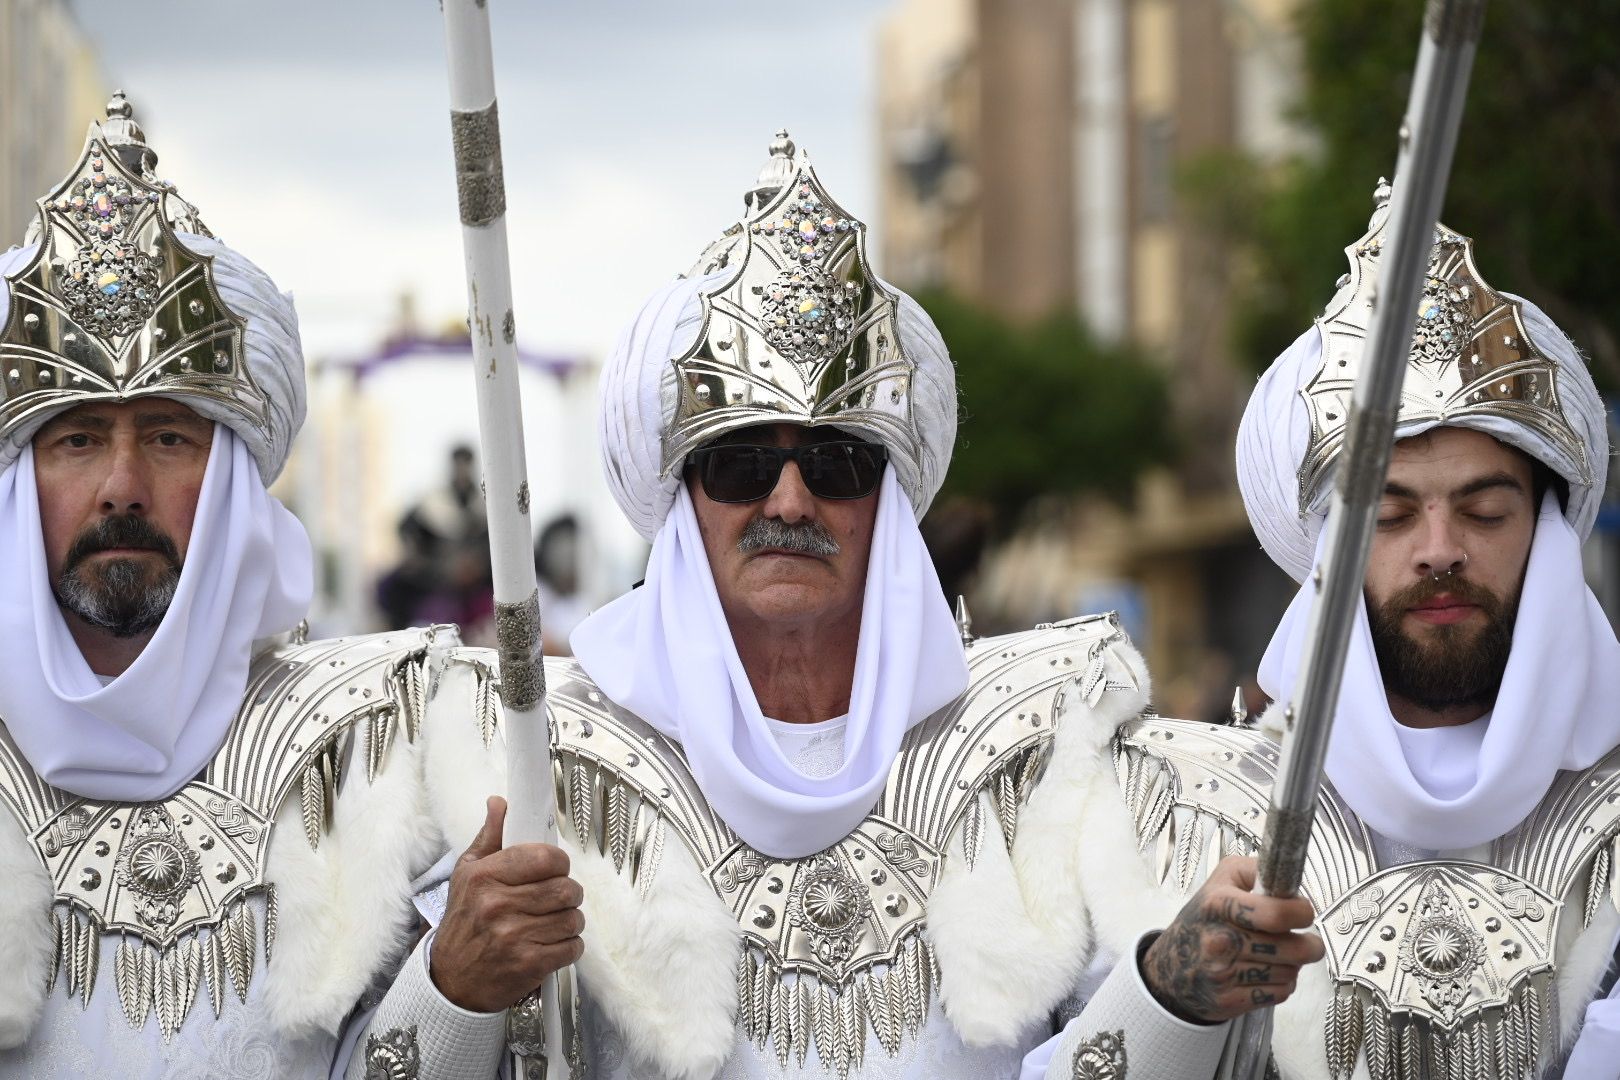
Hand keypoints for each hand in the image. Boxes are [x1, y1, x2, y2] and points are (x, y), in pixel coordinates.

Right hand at [430, 796, 584, 1012]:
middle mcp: (497, 905)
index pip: (544, 858)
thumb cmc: (463, 923)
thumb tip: (499, 802)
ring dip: (570, 921)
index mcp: (485, 877)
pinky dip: (569, 946)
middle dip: (568, 894)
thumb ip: (489, 837)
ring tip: (553, 923)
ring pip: (573, 918)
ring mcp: (513, 937)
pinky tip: (552, 945)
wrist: (450, 982)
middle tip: (556, 900)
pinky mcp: (528, 965)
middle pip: (566, 889)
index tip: (554, 871)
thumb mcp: (466, 875)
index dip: (558, 863)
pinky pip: (572, 947)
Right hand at [1140, 855, 1324, 1023]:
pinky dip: (1282, 985)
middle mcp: (1219, 940)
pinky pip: (1280, 994)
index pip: (1277, 914)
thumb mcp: (1222, 879)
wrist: (1171, 965)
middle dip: (1309, 945)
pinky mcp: (1229, 1000)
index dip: (1301, 913)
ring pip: (1290, 972)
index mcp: (1218, 904)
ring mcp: (1222, 973)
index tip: (1303, 912)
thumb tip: (1289, 880)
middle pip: (1293, 949)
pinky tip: (1267, 973)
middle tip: (1307, 941)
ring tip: (1279, 956)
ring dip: (1293, 965)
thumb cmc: (1204, 920)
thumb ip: (1256, 870)